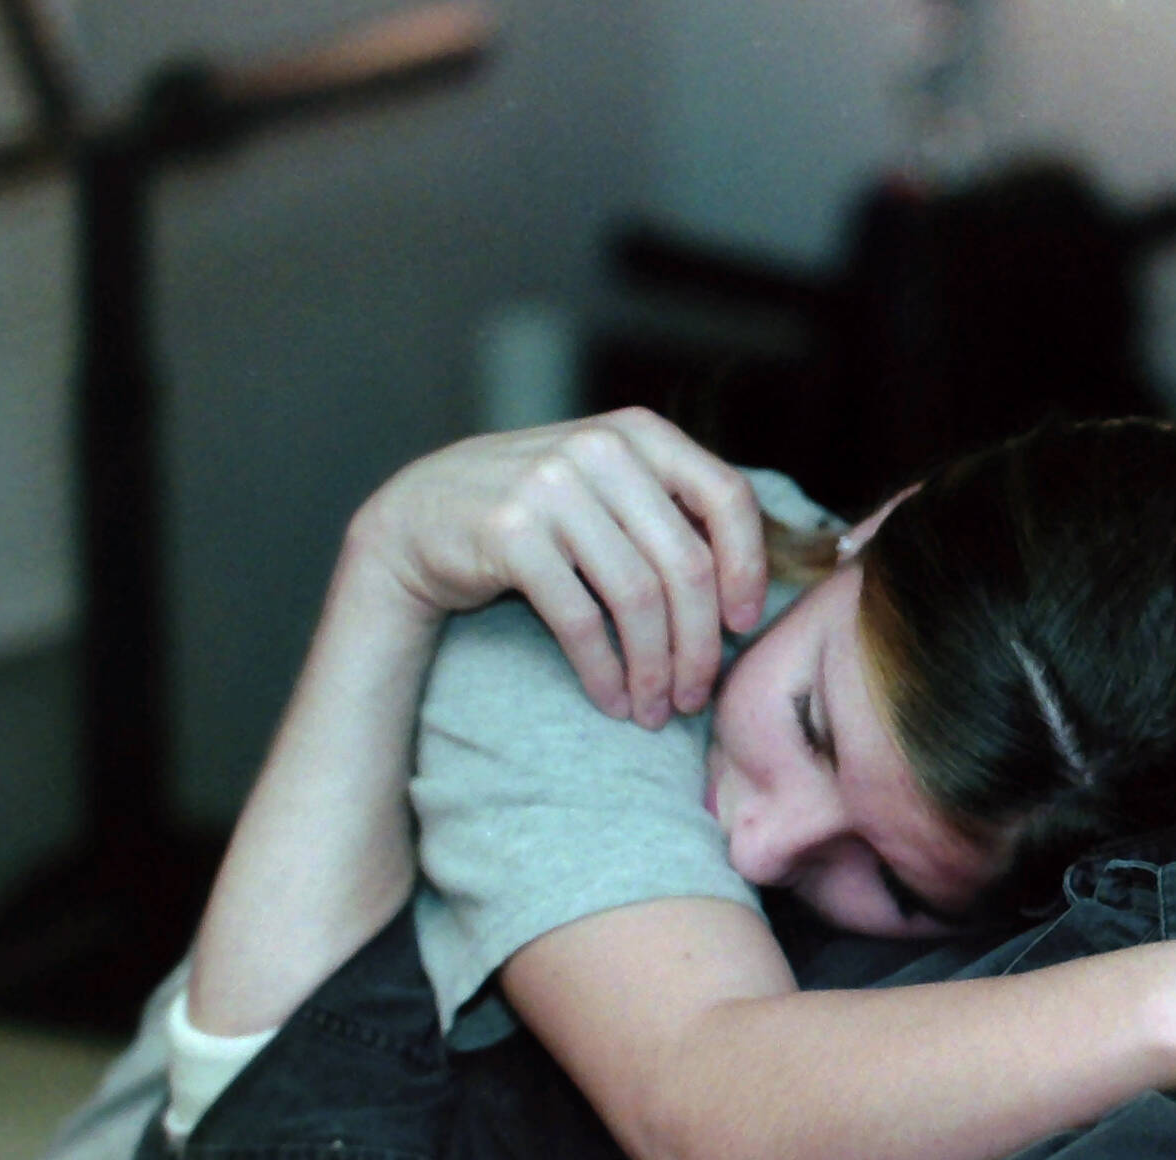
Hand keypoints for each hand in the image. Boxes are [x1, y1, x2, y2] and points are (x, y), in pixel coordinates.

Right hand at [349, 408, 767, 725]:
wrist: (421, 518)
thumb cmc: (536, 514)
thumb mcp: (607, 488)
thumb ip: (670, 512)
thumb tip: (754, 581)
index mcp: (638, 434)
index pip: (726, 496)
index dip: (748, 566)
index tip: (745, 624)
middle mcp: (599, 450)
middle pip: (685, 564)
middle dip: (700, 643)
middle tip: (697, 696)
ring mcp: (550, 487)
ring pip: (637, 598)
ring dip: (655, 669)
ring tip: (655, 710)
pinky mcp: (510, 533)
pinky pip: (581, 620)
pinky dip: (604, 670)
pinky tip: (612, 698)